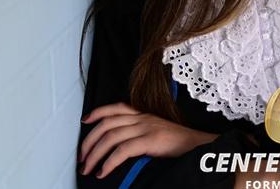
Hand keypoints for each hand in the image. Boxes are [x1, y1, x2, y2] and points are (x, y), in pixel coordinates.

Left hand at [78, 102, 218, 178]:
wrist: (197, 145)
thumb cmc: (177, 143)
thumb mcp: (156, 131)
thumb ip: (139, 134)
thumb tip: (117, 147)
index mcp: (143, 115)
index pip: (116, 108)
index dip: (98, 112)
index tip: (85, 121)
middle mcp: (142, 118)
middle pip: (107, 124)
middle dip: (90, 140)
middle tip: (82, 157)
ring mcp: (146, 128)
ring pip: (111, 137)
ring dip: (95, 154)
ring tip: (88, 167)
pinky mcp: (150, 140)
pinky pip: (123, 150)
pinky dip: (109, 162)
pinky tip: (104, 171)